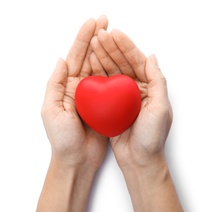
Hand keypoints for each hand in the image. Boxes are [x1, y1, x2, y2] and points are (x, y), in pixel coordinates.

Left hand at [41, 16, 107, 172]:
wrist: (77, 159)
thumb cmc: (62, 138)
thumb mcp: (51, 110)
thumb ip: (55, 84)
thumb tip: (62, 59)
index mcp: (67, 86)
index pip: (76, 57)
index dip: (84, 39)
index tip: (94, 24)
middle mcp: (81, 88)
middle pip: (90, 58)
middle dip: (97, 39)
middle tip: (107, 22)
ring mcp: (95, 96)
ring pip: (103, 68)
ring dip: (109, 51)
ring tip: (116, 36)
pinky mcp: (106, 105)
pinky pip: (112, 85)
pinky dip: (117, 72)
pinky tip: (124, 62)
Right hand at [90, 29, 171, 172]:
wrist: (139, 160)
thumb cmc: (152, 137)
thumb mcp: (160, 108)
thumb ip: (158, 81)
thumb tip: (152, 56)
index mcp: (150, 88)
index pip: (138, 62)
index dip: (126, 47)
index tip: (114, 34)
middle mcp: (136, 91)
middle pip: (123, 65)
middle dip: (112, 49)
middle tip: (99, 35)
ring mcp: (122, 99)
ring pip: (112, 74)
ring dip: (103, 59)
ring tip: (92, 45)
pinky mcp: (112, 107)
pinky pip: (104, 88)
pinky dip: (97, 76)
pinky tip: (90, 66)